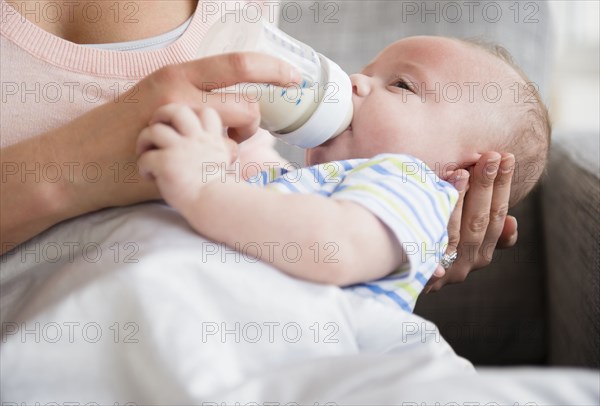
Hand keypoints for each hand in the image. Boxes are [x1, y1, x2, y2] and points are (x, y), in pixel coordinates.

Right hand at [66, 52, 299, 211]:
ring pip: (238, 138)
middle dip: (252, 123)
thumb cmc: (116, 128)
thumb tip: (231, 107)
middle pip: (248, 107)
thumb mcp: (154, 95)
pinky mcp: (180, 162)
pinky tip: (191, 165)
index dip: (274, 68)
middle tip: (237, 131)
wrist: (77, 162)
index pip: (238, 64)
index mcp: (177, 75)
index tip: (295, 76)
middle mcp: (182, 97)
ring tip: (204, 149)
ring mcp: (182, 132)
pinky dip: (215, 166)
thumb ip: (192, 96)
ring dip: (233, 146)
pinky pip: (219, 164)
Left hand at [136, 104, 233, 209]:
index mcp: (211, 138)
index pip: (205, 111)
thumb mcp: (225, 161)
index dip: (191, 114)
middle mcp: (196, 139)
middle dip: (161, 115)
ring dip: (144, 140)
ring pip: (154, 130)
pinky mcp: (166, 163)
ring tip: (145, 152)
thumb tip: (225, 144)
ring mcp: (181, 150)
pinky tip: (149, 176)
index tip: (183, 128)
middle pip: (176, 110)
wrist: (216, 205)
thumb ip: (220, 147)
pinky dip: (143, 166)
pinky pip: (146, 158)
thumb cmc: (219, 190)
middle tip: (156, 126)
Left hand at [425, 152, 517, 291]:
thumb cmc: (431, 247)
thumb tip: (511, 222)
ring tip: (467, 169)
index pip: (497, 218)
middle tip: (492, 155)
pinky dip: (443, 210)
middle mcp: (466, 264)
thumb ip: (486, 232)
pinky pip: (434, 237)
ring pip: (460, 230)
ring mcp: (443, 267)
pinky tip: (444, 188)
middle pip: (481, 221)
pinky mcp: (423, 267)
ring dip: (464, 198)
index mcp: (480, 255)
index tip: (506, 158)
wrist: (390, 269)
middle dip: (488, 186)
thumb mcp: (462, 241)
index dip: (503, 188)